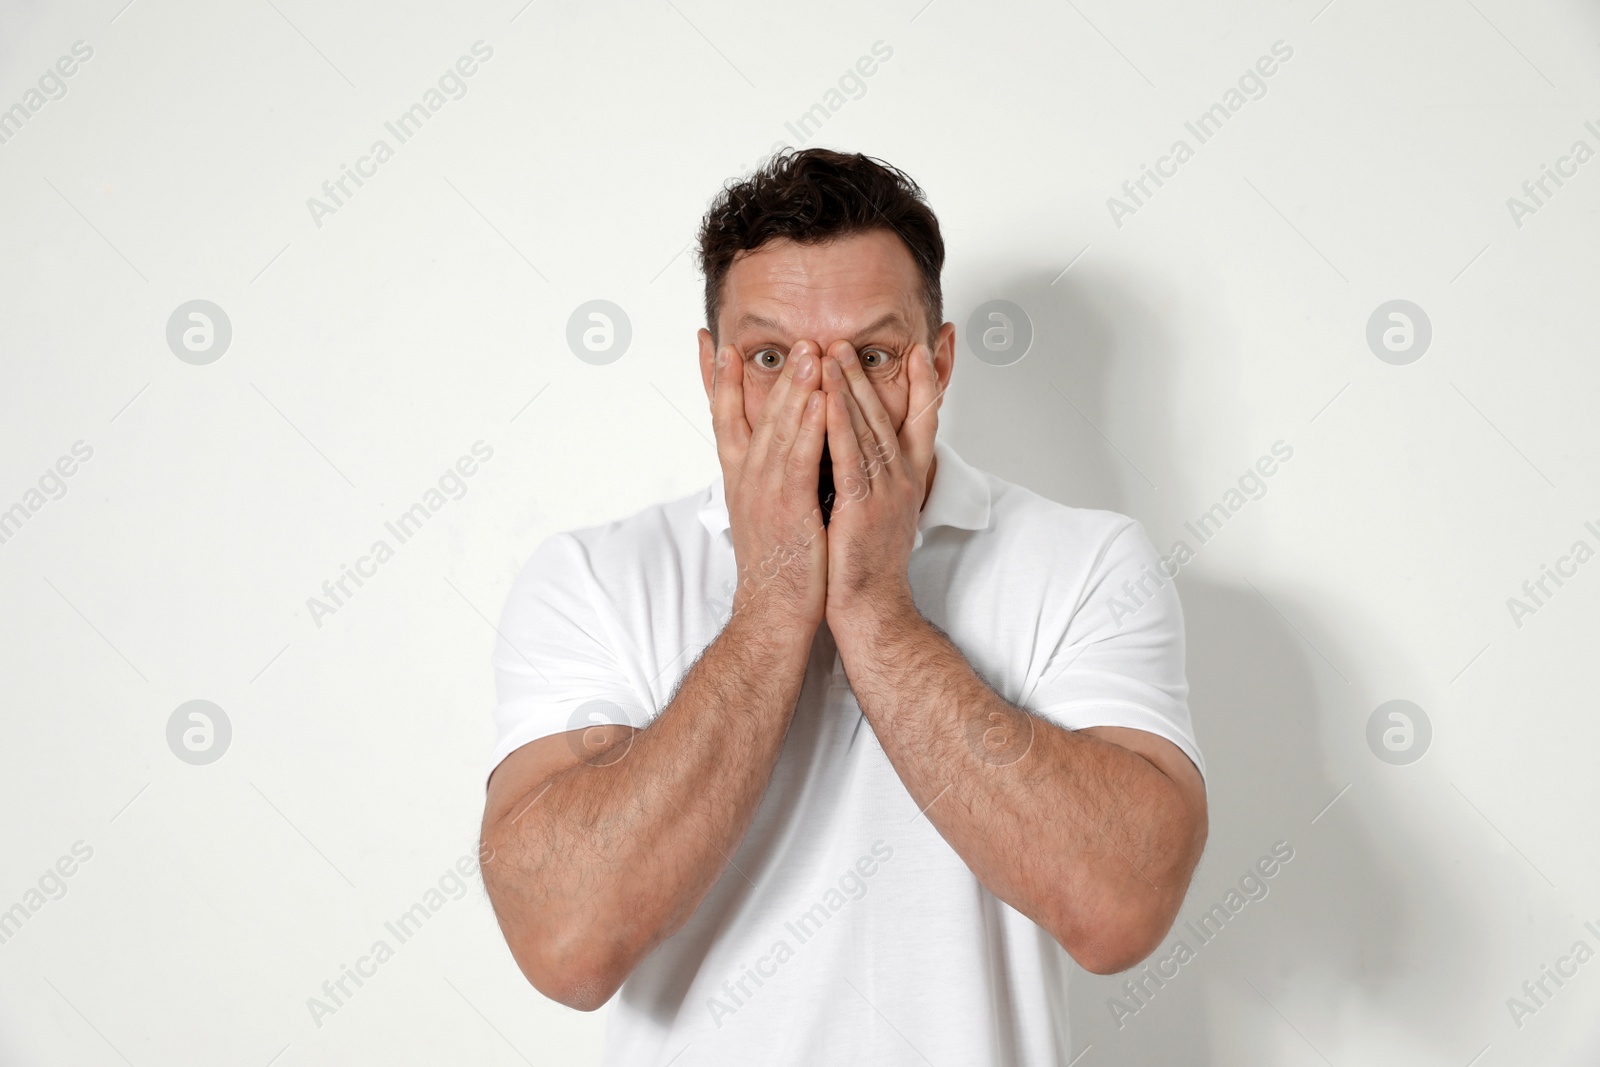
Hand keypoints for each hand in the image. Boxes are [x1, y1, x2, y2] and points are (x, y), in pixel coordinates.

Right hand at [711, 339, 829, 631]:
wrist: (773, 612)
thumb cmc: (778, 565)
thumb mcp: (764, 512)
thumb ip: (768, 476)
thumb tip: (777, 451)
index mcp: (740, 478)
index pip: (724, 418)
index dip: (719, 380)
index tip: (716, 344)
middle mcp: (748, 478)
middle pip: (758, 413)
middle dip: (776, 372)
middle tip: (792, 337)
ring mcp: (766, 492)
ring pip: (781, 429)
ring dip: (795, 388)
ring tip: (809, 352)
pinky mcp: (790, 509)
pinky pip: (801, 460)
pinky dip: (809, 428)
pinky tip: (820, 401)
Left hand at [819, 339, 939, 629]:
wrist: (870, 608)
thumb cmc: (866, 563)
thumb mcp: (881, 510)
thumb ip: (878, 476)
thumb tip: (866, 449)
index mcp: (908, 480)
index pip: (922, 420)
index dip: (925, 383)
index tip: (922, 348)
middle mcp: (902, 480)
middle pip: (887, 414)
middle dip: (867, 374)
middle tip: (848, 339)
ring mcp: (885, 492)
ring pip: (867, 428)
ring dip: (848, 387)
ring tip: (832, 352)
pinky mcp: (862, 506)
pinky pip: (849, 456)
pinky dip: (838, 423)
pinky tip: (826, 397)